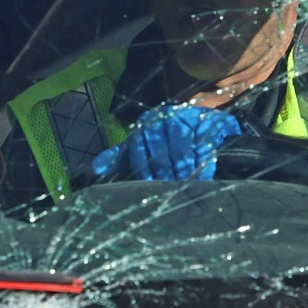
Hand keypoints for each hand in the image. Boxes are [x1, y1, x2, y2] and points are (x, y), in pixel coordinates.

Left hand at [91, 105, 241, 180]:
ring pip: (183, 149)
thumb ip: (120, 156)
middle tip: (169, 191)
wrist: (201, 117)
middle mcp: (166, 116)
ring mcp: (190, 117)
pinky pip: (205, 145)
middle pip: (162, 151)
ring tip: (185, 187)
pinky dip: (204, 162)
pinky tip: (203, 177)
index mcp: (147, 122)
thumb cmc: (167, 137)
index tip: (149, 186)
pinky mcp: (211, 121)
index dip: (144, 170)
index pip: (140, 149)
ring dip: (184, 171)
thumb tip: (96, 168)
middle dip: (165, 174)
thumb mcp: (141, 144)